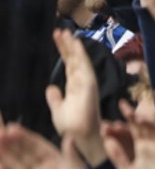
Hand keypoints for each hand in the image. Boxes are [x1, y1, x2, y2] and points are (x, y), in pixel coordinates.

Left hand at [45, 29, 104, 165]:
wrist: (79, 138)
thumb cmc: (71, 127)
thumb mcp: (58, 111)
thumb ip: (55, 99)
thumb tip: (51, 87)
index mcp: (75, 87)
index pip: (69, 66)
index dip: (64, 52)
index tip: (58, 39)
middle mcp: (82, 82)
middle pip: (74, 60)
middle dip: (67, 46)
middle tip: (60, 30)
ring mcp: (86, 82)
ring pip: (79, 60)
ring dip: (72, 46)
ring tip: (65, 32)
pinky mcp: (89, 84)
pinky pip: (84, 65)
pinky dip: (80, 53)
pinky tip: (75, 43)